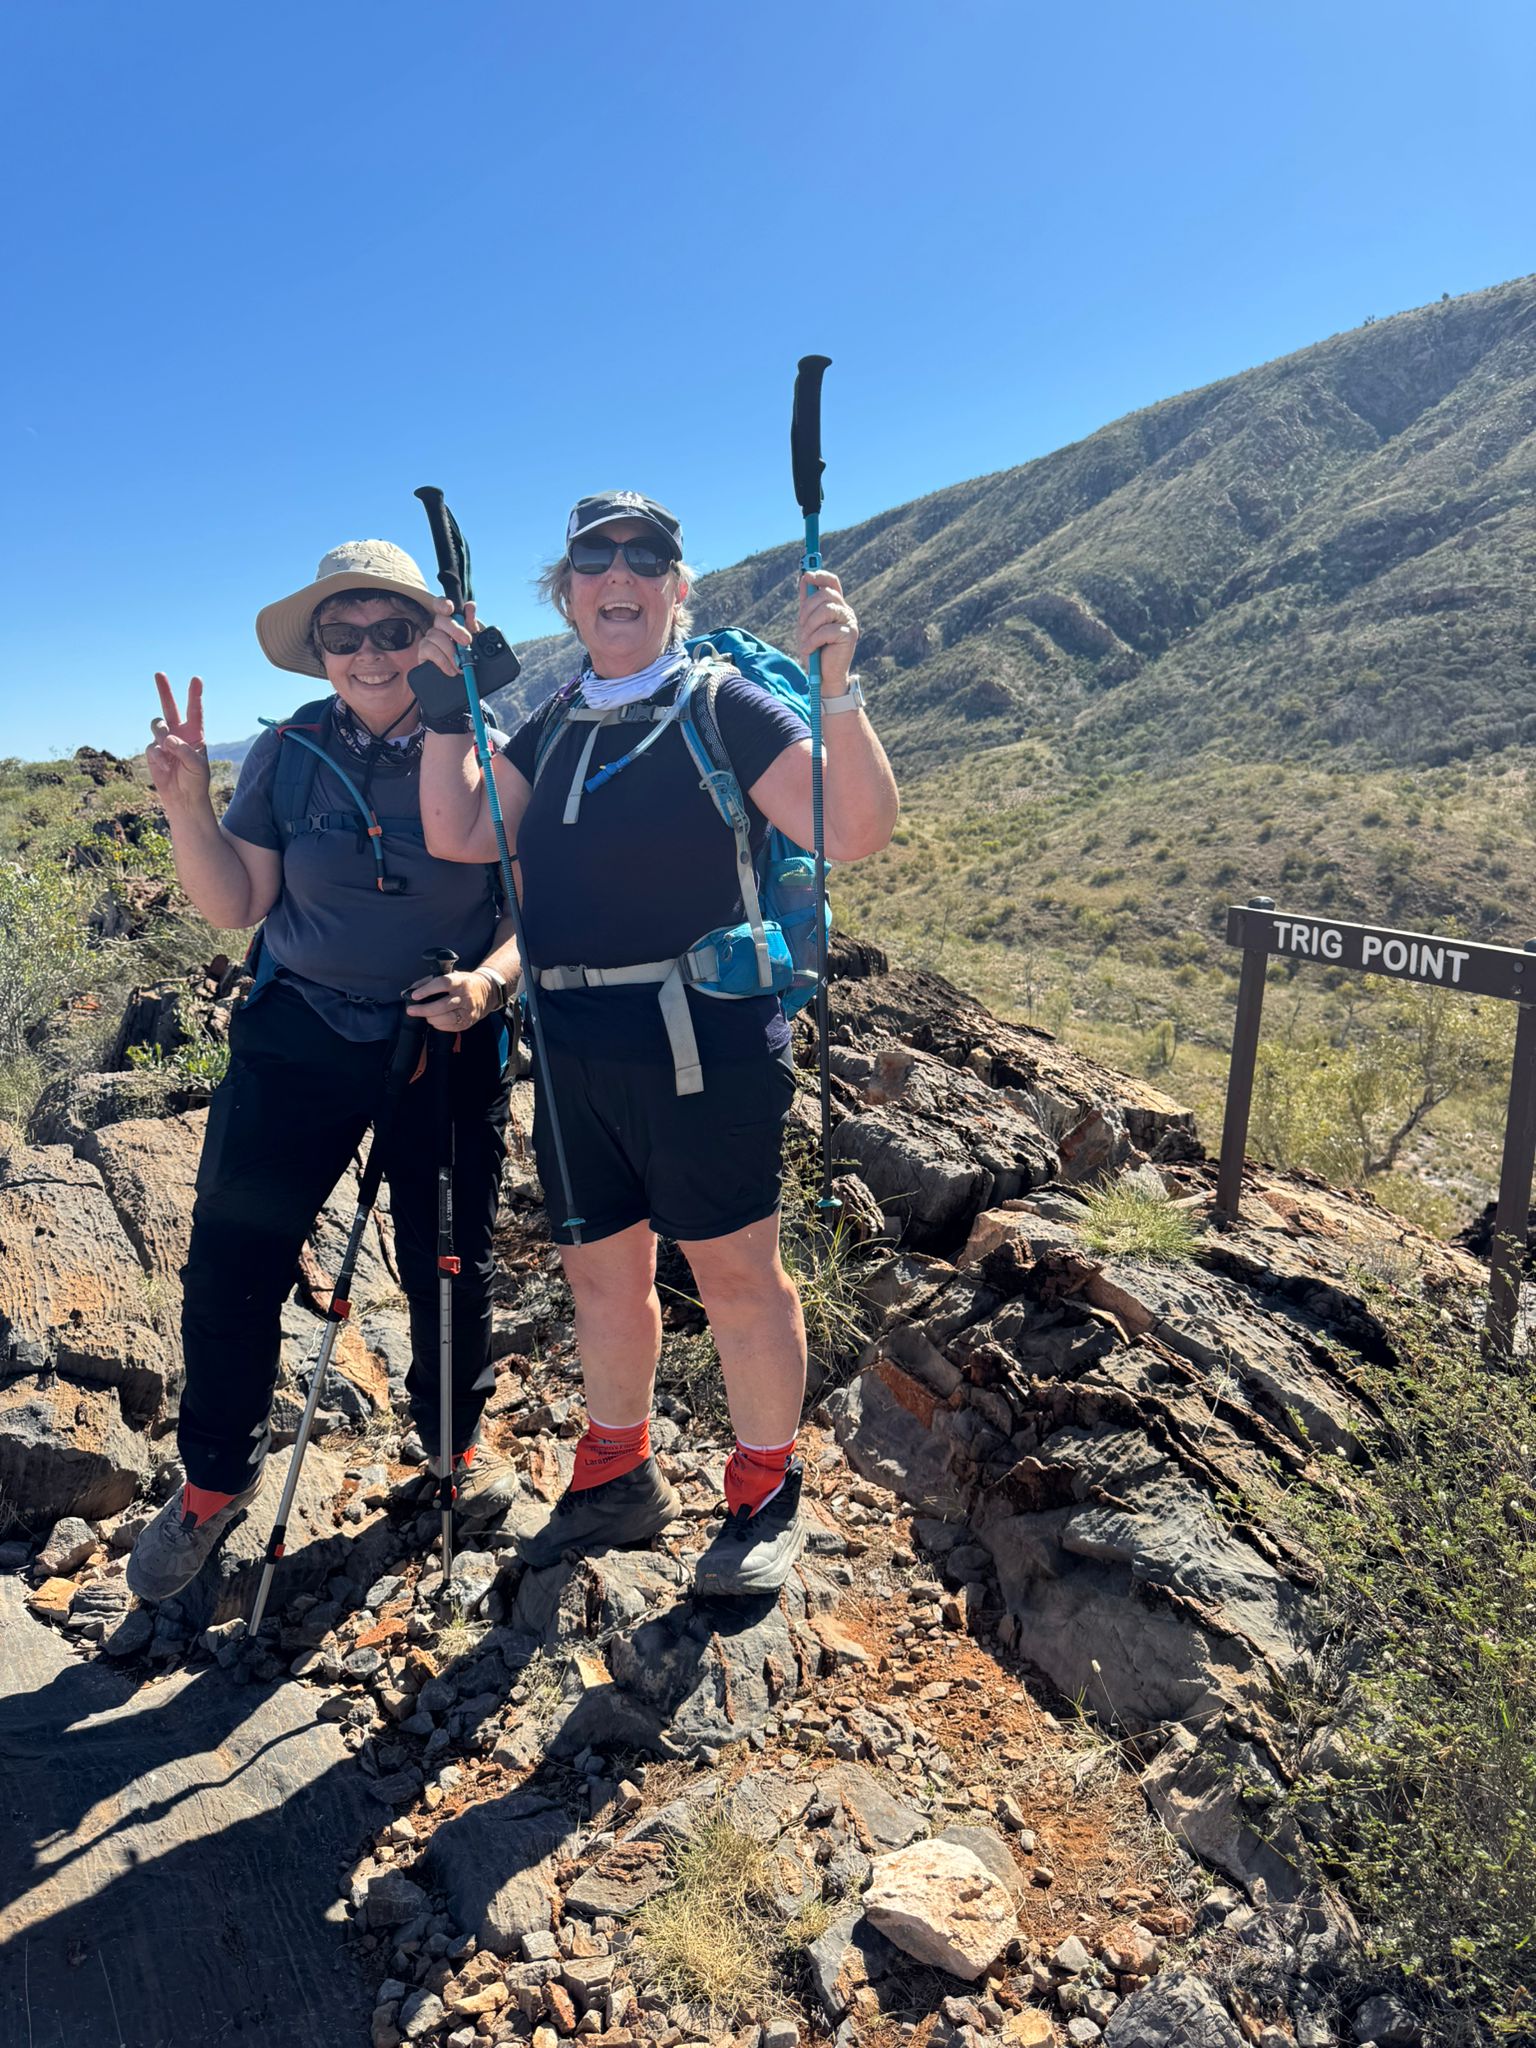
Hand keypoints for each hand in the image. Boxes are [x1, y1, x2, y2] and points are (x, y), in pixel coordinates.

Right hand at [146, 674, 211, 810]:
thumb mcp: (197, 766)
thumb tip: (168, 739)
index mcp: (195, 734)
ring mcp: (164, 742)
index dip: (195, 695)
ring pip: (157, 725)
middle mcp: (179, 734)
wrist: (183, 798)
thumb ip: (185, 750)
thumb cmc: (196, 781)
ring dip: (161, 733)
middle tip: (159, 674)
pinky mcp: (153, 752)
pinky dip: (157, 756)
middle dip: (164, 691)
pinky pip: (151, 747)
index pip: (195, 712)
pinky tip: (164, 766)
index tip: (196, 679)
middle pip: (170, 708)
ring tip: (168, 746)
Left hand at [404, 966, 492, 1033]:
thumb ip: (428, 982)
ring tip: (424, 1015)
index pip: (442, 983)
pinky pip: (451, 1027)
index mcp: (460, 981)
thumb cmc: (464, 983)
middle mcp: (466, 996)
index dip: (427, 990)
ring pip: (446, 1018)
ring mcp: (468, 1010)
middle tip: (411, 1010)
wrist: (487, 991)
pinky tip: (434, 1020)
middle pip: (442, 1005)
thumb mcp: (450, 975)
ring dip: (431, 1018)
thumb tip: (408, 992)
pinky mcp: (469, 1021)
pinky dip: (439, 1025)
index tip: (415, 995)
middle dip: (424, 1009)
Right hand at [415, 597, 476, 678]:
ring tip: (461, 665)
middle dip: (455, 629)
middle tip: (467, 641)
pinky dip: (443, 661)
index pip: (441, 606)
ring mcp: (429, 640)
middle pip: (440, 620)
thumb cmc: (467, 658)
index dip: (443, 604)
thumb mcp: (474, 641)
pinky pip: (429, 651)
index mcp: (450, 621)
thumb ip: (472, 624)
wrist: (461, 682)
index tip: (450, 608)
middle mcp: (438, 628)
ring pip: (435, 636)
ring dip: (451, 651)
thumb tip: (470, 606)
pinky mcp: (423, 653)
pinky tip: (451, 669)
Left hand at [798, 571, 858, 694]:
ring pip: (827, 609)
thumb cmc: (814, 650)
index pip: (832, 582)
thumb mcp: (805, 624)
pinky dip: (813, 640)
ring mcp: (850, 622)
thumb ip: (806, 603)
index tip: (807, 576)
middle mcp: (845, 611)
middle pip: (825, 595)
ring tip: (806, 640)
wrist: (823, 676)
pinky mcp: (850, 635)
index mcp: (835, 605)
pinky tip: (810, 649)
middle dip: (807, 609)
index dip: (821, 575)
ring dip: (810, 626)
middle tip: (801, 626)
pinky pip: (828, 630)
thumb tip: (804, 578)